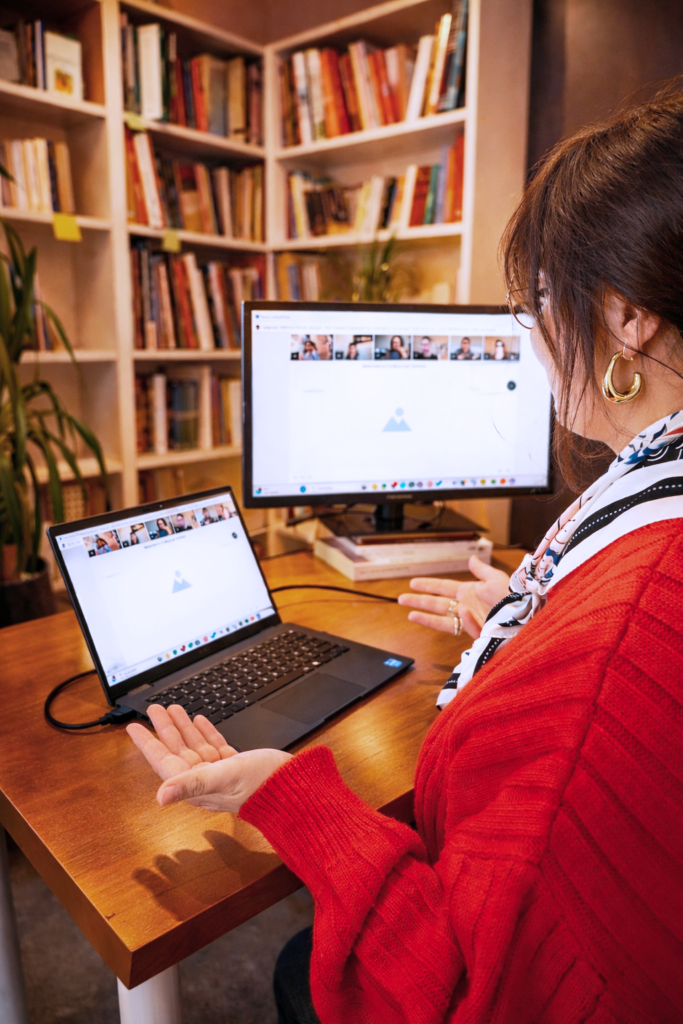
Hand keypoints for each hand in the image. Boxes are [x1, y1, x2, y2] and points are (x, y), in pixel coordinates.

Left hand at [126, 704, 290, 812]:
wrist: (295, 789)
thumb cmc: (264, 784)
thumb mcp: (225, 777)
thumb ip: (192, 784)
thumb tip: (160, 797)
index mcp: (197, 786)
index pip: (164, 761)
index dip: (148, 743)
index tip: (134, 727)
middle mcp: (205, 781)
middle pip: (177, 750)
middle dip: (165, 729)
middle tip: (154, 709)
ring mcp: (221, 773)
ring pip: (195, 746)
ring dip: (183, 727)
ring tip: (173, 709)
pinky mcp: (236, 767)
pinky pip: (214, 747)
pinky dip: (206, 733)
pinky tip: (201, 721)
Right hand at [397, 555, 509, 639]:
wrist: (527, 617)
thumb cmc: (514, 597)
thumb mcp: (497, 579)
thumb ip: (481, 570)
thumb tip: (470, 559)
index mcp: (470, 591)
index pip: (443, 587)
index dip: (428, 585)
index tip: (413, 583)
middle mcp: (466, 606)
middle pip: (437, 604)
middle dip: (419, 600)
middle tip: (401, 598)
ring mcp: (470, 620)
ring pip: (442, 620)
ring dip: (426, 617)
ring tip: (410, 614)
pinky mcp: (476, 633)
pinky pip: (466, 627)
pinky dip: (466, 621)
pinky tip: (466, 613)